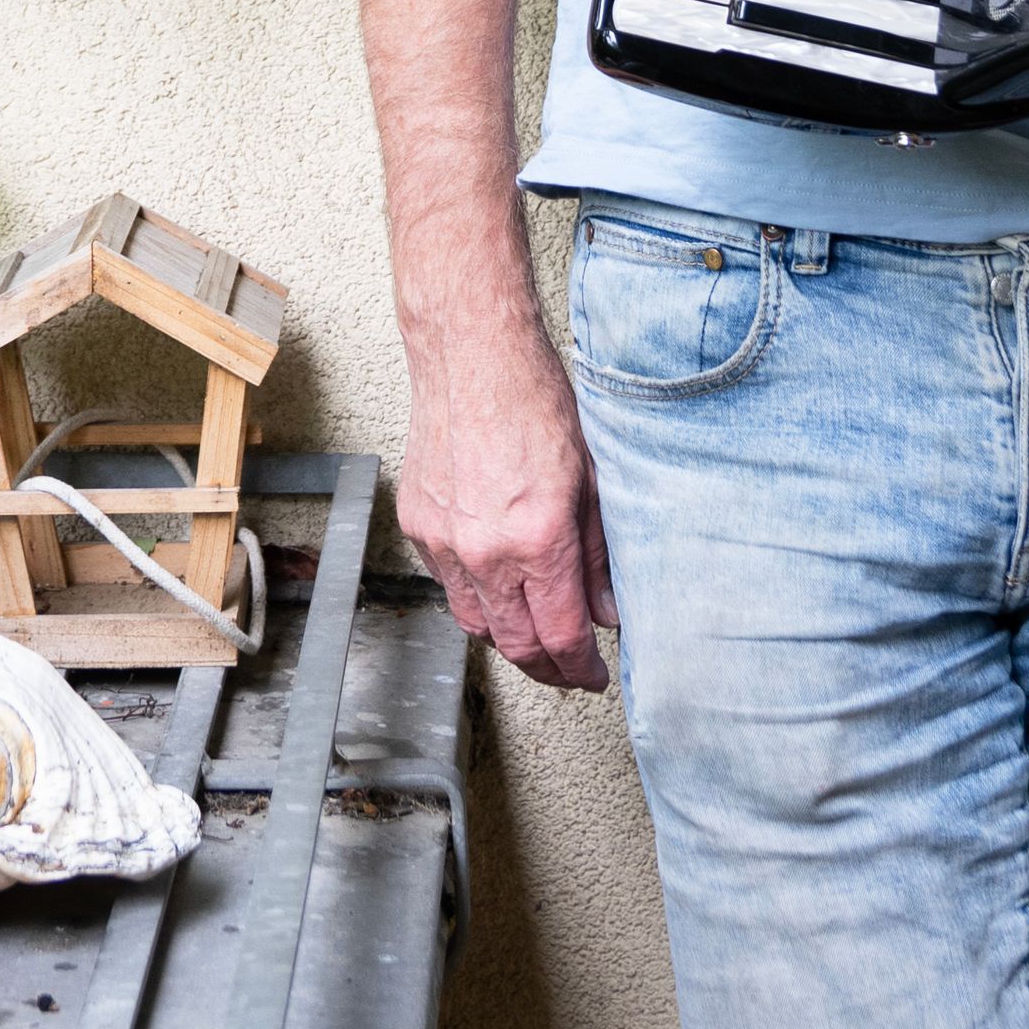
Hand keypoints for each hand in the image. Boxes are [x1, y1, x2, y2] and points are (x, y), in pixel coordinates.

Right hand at [399, 311, 618, 690]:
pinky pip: (448, 585)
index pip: (562, 637)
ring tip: (538, 636)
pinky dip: (477, 598)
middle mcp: (486, 550)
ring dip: (510, 641)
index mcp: (538, 538)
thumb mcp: (592, 478)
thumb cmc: (535, 400)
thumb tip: (608, 611)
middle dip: (549, 670)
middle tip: (571, 671)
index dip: (582, 669)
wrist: (472, 355)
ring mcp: (445, 541)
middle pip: (517, 646)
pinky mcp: (419, 526)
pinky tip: (501, 588)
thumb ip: (598, 554)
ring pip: (477, 625)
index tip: (594, 674)